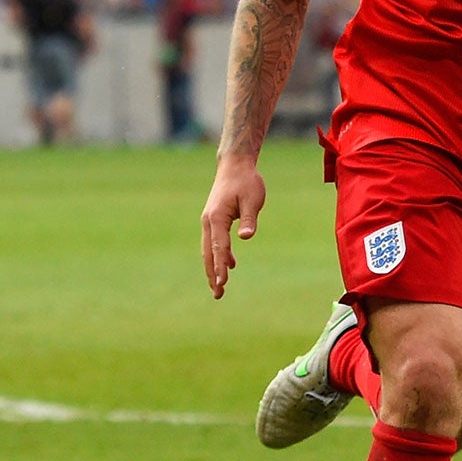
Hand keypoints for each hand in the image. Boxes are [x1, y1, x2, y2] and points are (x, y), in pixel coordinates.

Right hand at [200, 157, 265, 298]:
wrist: (234, 166)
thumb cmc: (246, 182)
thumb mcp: (252, 199)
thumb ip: (249, 219)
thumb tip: (246, 237)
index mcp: (216, 218)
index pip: (219, 247)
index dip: (221, 266)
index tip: (223, 282)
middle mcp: (209, 221)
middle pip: (208, 253)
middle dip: (213, 274)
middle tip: (218, 294)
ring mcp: (209, 221)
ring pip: (208, 250)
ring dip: (214, 268)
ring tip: (219, 287)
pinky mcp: (214, 220)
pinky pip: (213, 242)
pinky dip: (219, 256)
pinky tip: (231, 265)